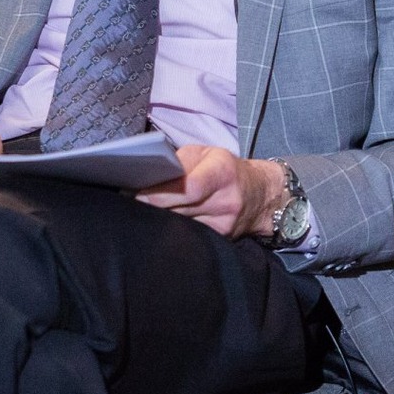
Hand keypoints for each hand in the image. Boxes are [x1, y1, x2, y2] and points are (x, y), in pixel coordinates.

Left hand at [137, 146, 286, 239]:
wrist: (260, 194)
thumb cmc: (226, 169)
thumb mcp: (206, 154)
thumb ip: (178, 163)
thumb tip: (148, 175)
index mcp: (222, 171)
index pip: (189, 187)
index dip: (161, 193)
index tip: (138, 194)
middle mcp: (227, 199)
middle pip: (181, 209)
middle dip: (154, 207)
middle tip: (133, 202)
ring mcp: (225, 224)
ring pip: (183, 226)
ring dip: (161, 219)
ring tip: (145, 211)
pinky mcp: (222, 239)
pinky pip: (191, 235)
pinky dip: (174, 229)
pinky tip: (164, 222)